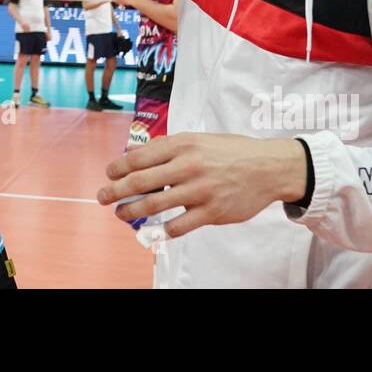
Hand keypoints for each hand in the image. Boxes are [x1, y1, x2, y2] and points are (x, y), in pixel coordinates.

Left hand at [98, 132, 307, 236]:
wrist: (268, 167)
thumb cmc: (230, 152)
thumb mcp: (198, 139)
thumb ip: (167, 147)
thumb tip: (133, 152)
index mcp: (183, 144)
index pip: (139, 157)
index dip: (118, 167)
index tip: (109, 174)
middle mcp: (188, 166)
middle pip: (140, 181)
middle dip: (115, 191)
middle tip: (102, 197)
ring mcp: (200, 190)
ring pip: (154, 206)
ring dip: (131, 211)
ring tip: (121, 214)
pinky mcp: (212, 212)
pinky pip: (178, 226)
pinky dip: (161, 231)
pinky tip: (152, 232)